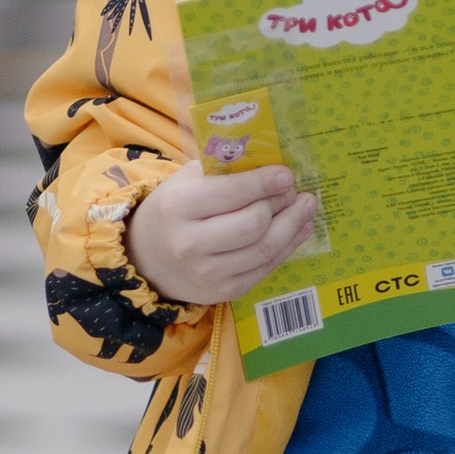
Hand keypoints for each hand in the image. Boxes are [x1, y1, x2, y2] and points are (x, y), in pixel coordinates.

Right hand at [127, 162, 318, 305]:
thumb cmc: (174, 210)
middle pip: (254, 223)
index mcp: (178, 207)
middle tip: (294, 191)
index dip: (265, 183)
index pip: (232, 193)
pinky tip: (299, 228)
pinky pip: (266, 267)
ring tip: (307, 206)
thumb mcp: (187, 180)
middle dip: (281, 204)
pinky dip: (289, 246)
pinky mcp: (225, 292)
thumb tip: (272, 161)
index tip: (286, 174)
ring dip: (294, 224)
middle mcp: (190, 244)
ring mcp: (208, 273)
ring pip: (266, 248)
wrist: (148, 258)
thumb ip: (224, 169)